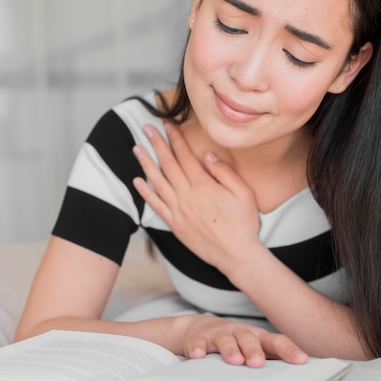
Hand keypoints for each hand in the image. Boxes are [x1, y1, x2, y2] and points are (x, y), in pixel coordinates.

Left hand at [132, 123, 260, 270]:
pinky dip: (145, 193)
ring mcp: (178, 211)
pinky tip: (137, 181)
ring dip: (146, 164)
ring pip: (157, 182)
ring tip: (136, 149)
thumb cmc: (243, 223)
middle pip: (168, 164)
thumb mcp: (243, 193)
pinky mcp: (175, 225)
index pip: (185, 156)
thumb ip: (224, 172)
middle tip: (146, 128)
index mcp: (203, 186)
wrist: (236, 255)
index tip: (167, 125)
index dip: (175, 139)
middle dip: (156, 144)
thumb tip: (206, 155)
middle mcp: (187, 196)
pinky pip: (156, 206)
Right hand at [176, 314, 307, 366]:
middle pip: (249, 338)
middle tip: (258, 362)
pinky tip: (198, 355)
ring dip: (230, 349)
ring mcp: (219, 334)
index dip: (288, 349)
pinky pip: (198, 343)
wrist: (197, 328)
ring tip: (235, 360)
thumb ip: (270, 356)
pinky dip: (198, 348)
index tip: (301, 359)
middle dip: (254, 350)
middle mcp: (239, 333)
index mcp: (256, 337)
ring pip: (226, 340)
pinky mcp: (199, 338)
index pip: (275, 342)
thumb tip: (299, 369)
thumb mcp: (252, 346)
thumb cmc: (233, 341)